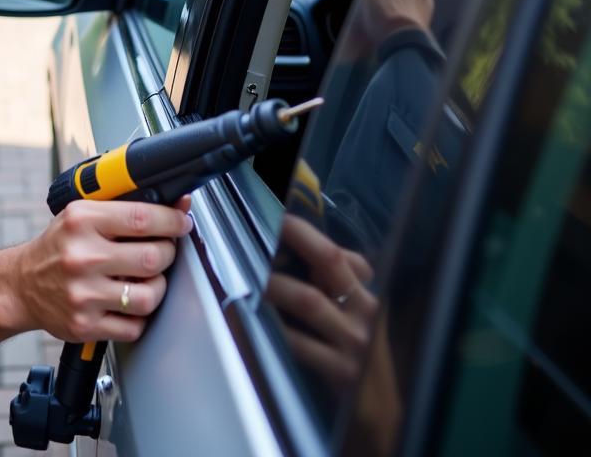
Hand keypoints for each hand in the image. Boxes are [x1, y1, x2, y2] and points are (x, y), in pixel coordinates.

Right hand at [14, 199, 192, 342]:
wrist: (22, 284)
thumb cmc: (59, 246)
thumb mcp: (82, 214)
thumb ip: (128, 208)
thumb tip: (179, 205)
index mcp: (82, 221)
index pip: (142, 218)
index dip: (172, 221)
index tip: (181, 223)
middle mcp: (81, 257)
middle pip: (152, 257)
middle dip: (167, 253)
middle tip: (163, 251)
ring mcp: (83, 294)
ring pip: (148, 296)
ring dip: (157, 288)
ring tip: (147, 280)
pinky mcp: (84, 325)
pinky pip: (134, 326)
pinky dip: (139, 317)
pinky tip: (128, 303)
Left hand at [266, 215, 376, 386]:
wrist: (383, 415)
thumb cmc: (362, 360)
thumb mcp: (357, 321)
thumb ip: (335, 292)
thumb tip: (291, 260)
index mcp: (369, 296)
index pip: (344, 255)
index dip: (308, 234)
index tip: (281, 219)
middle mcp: (365, 311)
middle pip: (330, 260)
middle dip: (297, 237)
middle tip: (266, 227)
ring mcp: (354, 341)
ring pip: (308, 300)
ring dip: (274, 285)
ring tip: (250, 277)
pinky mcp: (340, 371)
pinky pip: (297, 344)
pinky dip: (271, 330)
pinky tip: (251, 322)